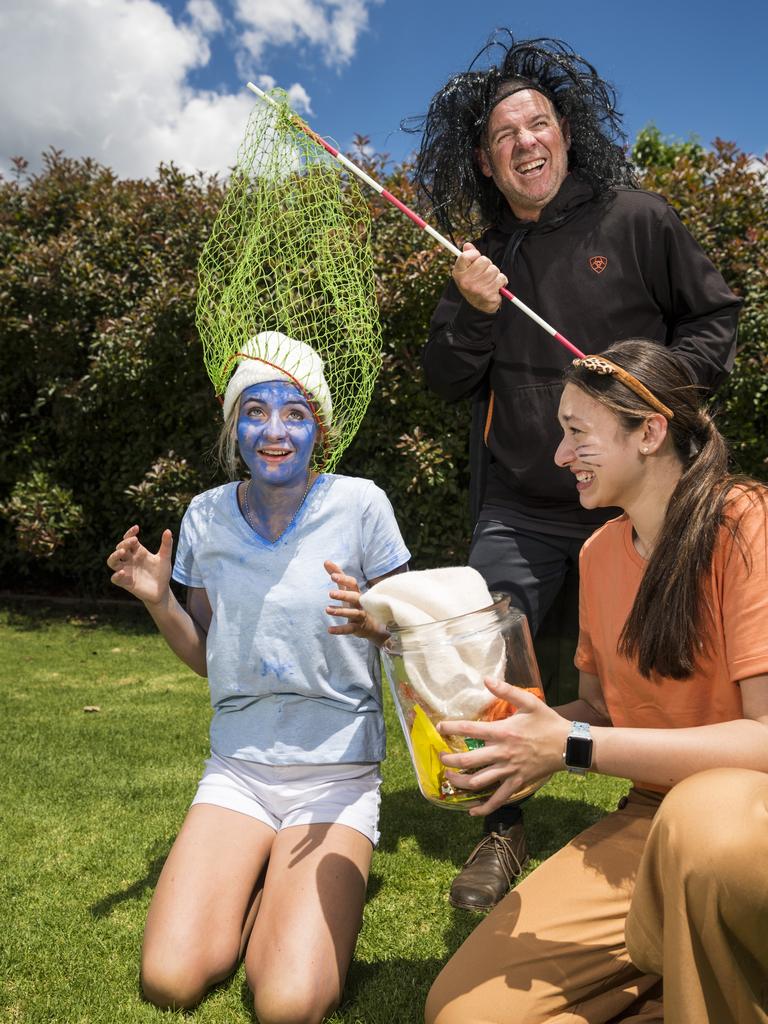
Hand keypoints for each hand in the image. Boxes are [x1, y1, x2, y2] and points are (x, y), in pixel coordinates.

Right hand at [107, 525, 172, 605]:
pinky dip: (116, 575)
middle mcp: (130, 560)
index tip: (136, 528)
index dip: (130, 533)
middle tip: (134, 541)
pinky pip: (115, 578)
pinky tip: (123, 572)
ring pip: (112, 562)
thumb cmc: (162, 573)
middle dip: (124, 543)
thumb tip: (168, 531)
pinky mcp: (125, 582)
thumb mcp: (165, 558)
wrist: (162, 591)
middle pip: (120, 548)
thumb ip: (166, 545)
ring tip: (122, 552)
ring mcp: (126, 570)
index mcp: (138, 552)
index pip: (129, 539)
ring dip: (114, 556)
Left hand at [324, 560, 388, 645]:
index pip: (352, 583)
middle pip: (354, 597)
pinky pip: (349, 629)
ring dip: (340, 611)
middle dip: (343, 595)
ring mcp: (360, 615)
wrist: (373, 625)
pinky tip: (329, 630)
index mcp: (357, 592)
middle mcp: (360, 603)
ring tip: (327, 610)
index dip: (344, 579)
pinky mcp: (358, 627)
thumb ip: (338, 576)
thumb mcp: (347, 590)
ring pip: (352, 613)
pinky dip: (340, 630)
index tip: (332, 576)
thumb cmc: (357, 604)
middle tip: (330, 594)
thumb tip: (326, 561)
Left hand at [438, 678, 569, 815]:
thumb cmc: (547, 722)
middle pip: (468, 761)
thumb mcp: (529, 702)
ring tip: (449, 778)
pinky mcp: (517, 783)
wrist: (568, 745)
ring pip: (478, 782)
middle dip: (449, 761)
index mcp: (502, 732)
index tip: (440, 728)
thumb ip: (506, 691)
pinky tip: (472, 810)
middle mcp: (502, 753)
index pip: (469, 729)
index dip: (451, 728)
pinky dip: (484, 807)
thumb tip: (486, 679)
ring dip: (459, 782)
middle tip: (440, 757)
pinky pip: (498, 799)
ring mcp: (509, 771)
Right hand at [452, 242, 507, 313]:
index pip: (466, 256)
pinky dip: (501, 282)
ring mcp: (477, 289)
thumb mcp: (467, 271)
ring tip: (490, 280)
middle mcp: (466, 282)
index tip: (476, 259)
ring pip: (494, 270)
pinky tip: (495, 287)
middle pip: (484, 260)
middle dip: (488, 265)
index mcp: (458, 273)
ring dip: (495, 274)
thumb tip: (468, 245)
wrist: (477, 306)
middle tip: (485, 273)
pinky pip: (501, 279)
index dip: (474, 254)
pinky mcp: (489, 295)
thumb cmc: (473, 284)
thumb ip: (468, 257)